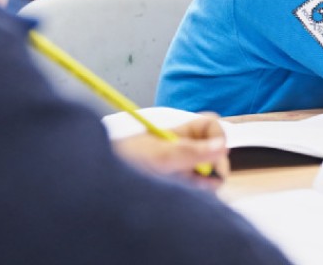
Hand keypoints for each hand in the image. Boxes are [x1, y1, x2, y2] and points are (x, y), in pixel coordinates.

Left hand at [111, 114, 229, 190]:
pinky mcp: (176, 186)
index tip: (216, 153)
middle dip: (212, 167)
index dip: (218, 137)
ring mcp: (180, 168)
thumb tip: (222, 146)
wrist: (99, 184)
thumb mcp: (160, 155)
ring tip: (183, 187)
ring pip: (207, 175)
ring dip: (202, 184)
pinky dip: (193, 194)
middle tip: (204, 180)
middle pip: (214, 152)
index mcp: (181, 132)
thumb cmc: (123, 160)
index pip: (212, 126)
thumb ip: (192, 152)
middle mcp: (183, 148)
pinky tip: (181, 195)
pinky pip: (197, 191)